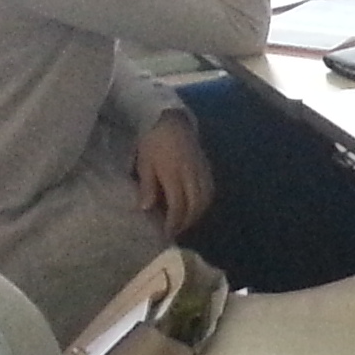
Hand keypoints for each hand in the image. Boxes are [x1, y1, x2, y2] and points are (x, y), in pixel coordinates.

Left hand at [131, 111, 214, 237]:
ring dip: (197, 214)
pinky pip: (210, 191)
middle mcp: (192, 175)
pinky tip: (196, 206)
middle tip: (176, 231)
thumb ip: (148, 186)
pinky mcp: (208, 168)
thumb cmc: (153, 141)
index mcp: (174, 174)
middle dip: (186, 221)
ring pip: (205, 200)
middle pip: (195, 205)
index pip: (178, 205)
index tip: (167, 233)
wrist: (172, 120)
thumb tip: (146, 208)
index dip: (173, 222)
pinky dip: (204, 203)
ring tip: (186, 222)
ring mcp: (202, 172)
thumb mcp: (144, 162)